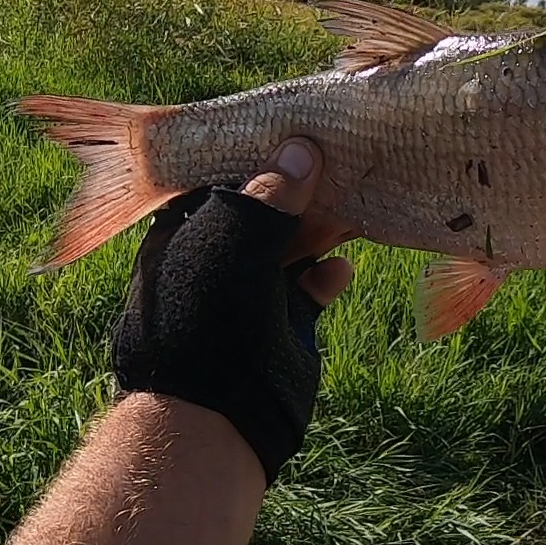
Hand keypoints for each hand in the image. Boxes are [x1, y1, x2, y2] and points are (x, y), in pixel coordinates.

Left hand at [112, 138, 355, 484]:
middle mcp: (218, 258)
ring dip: (326, 224)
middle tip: (346, 157)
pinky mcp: (286, 325)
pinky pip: (314, 287)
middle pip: (268, 209)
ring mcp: (253, 293)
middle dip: (305, 188)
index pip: (227, 177)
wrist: (215, 417)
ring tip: (357, 199)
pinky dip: (331, 273)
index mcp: (188, 231)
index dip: (264, 154)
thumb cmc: (206, 318)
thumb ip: (267, 197)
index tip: (304, 127)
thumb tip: (301, 150)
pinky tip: (345, 265)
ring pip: (296, 244)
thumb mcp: (231, 242)